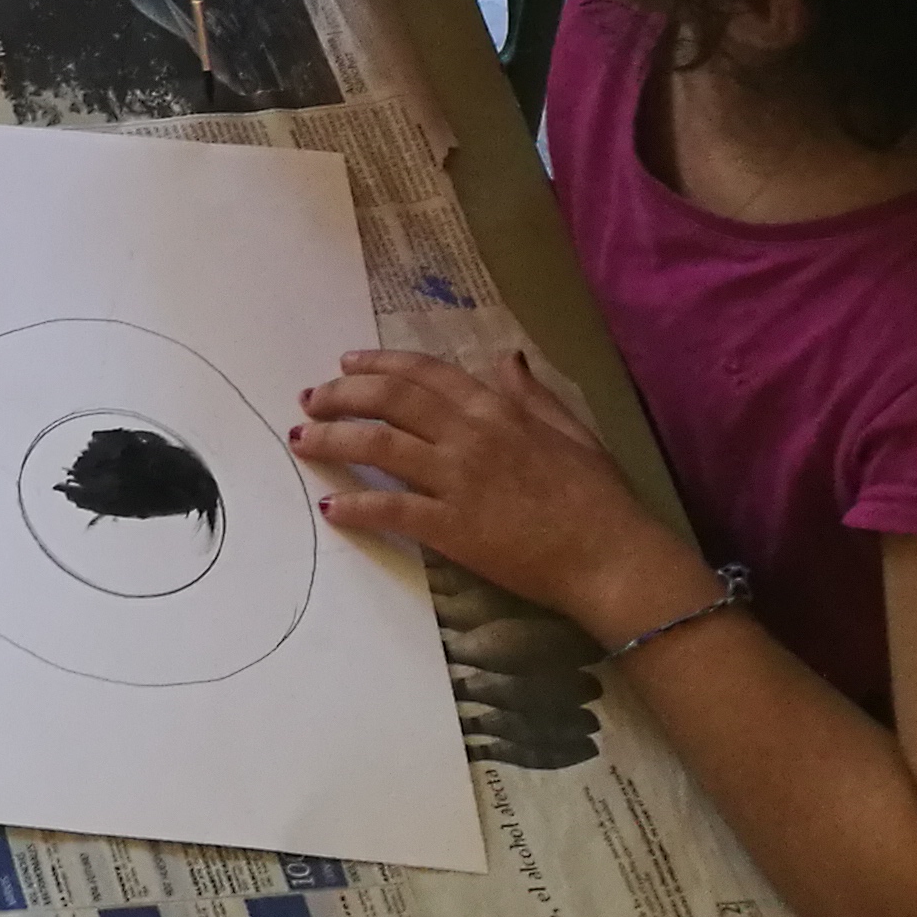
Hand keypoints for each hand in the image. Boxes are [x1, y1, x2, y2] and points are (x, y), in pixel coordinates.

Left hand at [295, 350, 713, 640]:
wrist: (613, 557)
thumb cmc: (598, 497)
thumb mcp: (569, 430)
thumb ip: (530, 394)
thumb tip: (506, 359)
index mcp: (497, 409)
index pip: (423, 373)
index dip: (378, 364)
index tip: (346, 364)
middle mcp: (470, 435)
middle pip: (388, 399)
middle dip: (340, 394)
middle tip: (309, 400)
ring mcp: (458, 479)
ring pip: (378, 445)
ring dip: (332, 439)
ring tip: (303, 441)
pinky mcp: (453, 527)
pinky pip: (391, 509)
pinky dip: (356, 506)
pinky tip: (332, 508)